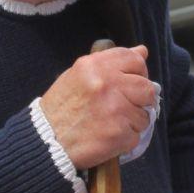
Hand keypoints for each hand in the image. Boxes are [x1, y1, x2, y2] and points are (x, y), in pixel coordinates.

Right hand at [41, 45, 155, 170]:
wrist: (46, 141)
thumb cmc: (62, 107)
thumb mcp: (79, 75)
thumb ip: (111, 62)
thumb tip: (142, 51)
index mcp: (95, 66)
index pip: (135, 60)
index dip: (138, 73)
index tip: (131, 83)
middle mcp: (107, 84)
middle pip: (147, 88)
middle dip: (140, 100)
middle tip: (123, 107)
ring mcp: (115, 110)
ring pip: (145, 115)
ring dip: (132, 122)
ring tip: (110, 123)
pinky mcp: (119, 134)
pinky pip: (137, 135)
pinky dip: (126, 138)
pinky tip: (108, 136)